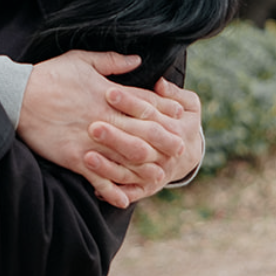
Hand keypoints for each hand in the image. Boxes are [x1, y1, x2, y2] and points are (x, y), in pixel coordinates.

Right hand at [17, 52, 199, 208]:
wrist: (16, 96)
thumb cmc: (49, 75)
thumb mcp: (81, 60)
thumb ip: (111, 61)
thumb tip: (137, 60)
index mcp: (107, 93)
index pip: (145, 103)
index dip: (165, 111)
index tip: (179, 118)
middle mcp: (104, 117)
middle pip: (143, 132)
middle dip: (163, 142)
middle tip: (180, 151)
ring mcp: (90, 140)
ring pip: (126, 158)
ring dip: (144, 168)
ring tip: (159, 177)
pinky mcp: (75, 157)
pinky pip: (99, 178)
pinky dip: (113, 190)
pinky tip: (125, 199)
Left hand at [87, 79, 203, 195]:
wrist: (188, 155)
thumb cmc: (180, 120)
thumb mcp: (188, 103)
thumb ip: (174, 92)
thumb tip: (160, 83)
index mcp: (175, 129)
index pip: (150, 113)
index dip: (130, 103)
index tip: (108, 93)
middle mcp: (166, 153)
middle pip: (138, 145)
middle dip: (116, 137)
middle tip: (93, 127)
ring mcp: (155, 172)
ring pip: (131, 171)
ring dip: (109, 167)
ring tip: (88, 158)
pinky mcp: (145, 188)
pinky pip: (128, 192)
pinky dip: (113, 193)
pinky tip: (96, 188)